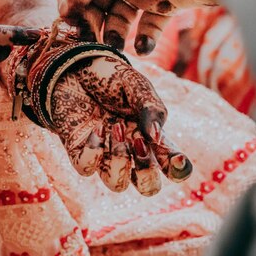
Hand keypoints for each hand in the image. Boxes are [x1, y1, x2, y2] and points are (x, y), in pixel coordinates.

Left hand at [51, 52, 191, 195]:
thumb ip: (151, 109)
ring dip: (119, 159)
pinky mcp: (78, 150)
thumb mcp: (137, 86)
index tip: (177, 158)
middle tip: (139, 142)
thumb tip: (156, 137)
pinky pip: (86, 168)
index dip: (180, 170)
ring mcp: (104, 155)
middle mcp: (131, 152)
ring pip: (116, 184)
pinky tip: (96, 128)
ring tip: (115, 126)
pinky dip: (92, 151)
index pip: (174, 168)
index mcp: (152, 139)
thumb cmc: (111, 78)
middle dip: (147, 173)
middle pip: (148, 188)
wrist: (76, 67)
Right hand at [59, 0, 215, 53]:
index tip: (70, 23)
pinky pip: (145, 26)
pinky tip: (143, 48)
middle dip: (92, 21)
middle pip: (94, 0)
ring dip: (114, 33)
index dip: (70, 1)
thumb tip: (63, 8)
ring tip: (116, 46)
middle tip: (92, 38)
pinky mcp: (162, 2)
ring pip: (117, 16)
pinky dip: (142, 39)